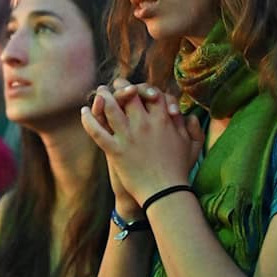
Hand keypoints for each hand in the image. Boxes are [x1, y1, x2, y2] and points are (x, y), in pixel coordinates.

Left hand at [82, 82, 198, 203]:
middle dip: (121, 86)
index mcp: (163, 120)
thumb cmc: (180, 171)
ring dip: (103, 96)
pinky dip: (88, 119)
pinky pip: (97, 131)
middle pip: (130, 94)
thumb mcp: (193, 146)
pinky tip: (84, 111)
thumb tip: (189, 115)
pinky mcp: (116, 150)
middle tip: (115, 84)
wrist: (166, 193)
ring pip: (111, 107)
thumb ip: (192, 127)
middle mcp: (144, 124)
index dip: (145, 88)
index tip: (139, 90)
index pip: (152, 93)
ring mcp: (128, 136)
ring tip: (99, 91)